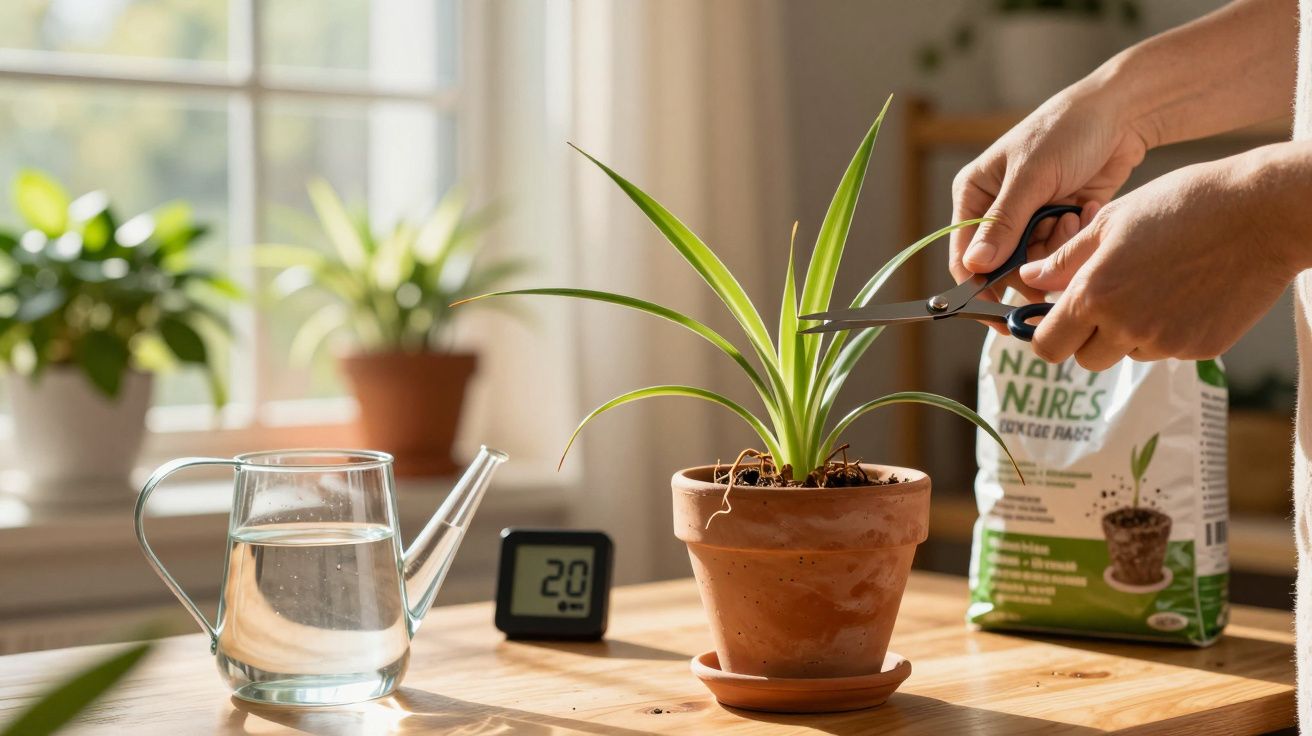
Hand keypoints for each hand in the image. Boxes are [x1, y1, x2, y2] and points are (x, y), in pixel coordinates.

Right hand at [950, 86, 1150, 303]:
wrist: (1122, 113)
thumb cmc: (1067, 130)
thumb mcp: (1031, 176)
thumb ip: (1003, 223)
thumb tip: (974, 266)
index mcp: (975, 194)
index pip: (965, 255)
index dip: (978, 287)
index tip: (997, 313)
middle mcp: (997, 210)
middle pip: (1001, 266)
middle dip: (1028, 266)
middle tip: (1054, 260)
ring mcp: (1029, 218)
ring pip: (1033, 262)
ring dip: (1056, 247)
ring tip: (1073, 215)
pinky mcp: (1058, 221)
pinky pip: (1059, 251)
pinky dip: (1073, 236)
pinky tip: (1085, 208)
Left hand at [1018, 153, 1300, 369]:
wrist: (1262, 212)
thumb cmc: (1181, 205)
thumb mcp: (1111, 222)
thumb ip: (1064, 259)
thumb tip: (1030, 278)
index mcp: (1095, 295)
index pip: (1047, 346)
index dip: (1046, 334)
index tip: (1054, 320)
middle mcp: (1126, 327)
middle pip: (1085, 358)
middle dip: (1087, 337)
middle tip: (1106, 302)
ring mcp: (1166, 342)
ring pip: (1127, 354)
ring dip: (1128, 333)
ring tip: (1154, 286)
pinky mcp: (1201, 348)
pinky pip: (1168, 351)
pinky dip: (1168, 331)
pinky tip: (1187, 292)